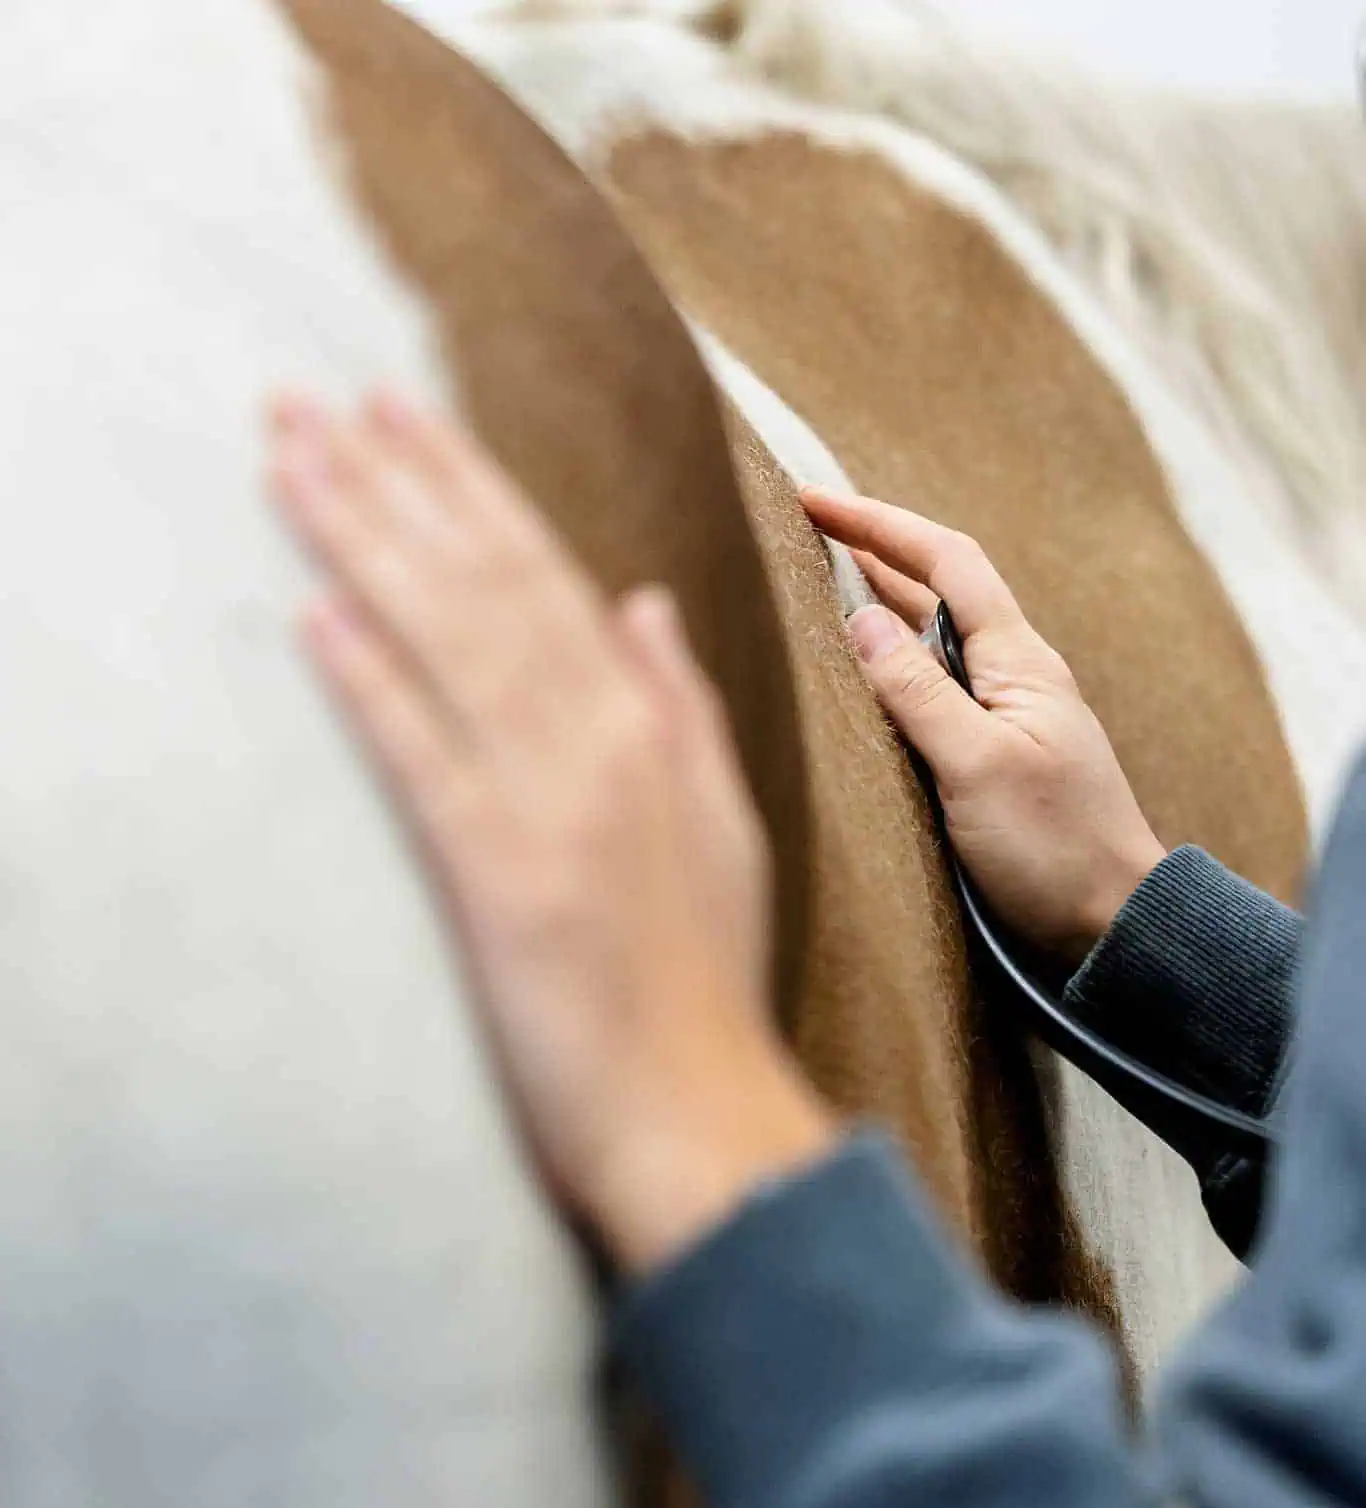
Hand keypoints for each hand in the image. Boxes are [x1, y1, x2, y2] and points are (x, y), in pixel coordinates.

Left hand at [266, 393, 834, 1274]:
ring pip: (448, 644)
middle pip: (481, 582)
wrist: (698, 1106)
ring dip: (364, 546)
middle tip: (304, 397)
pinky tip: (313, 620)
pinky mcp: (498, 877)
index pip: (541, 571)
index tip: (400, 409)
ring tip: (290, 464)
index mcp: (643, 723)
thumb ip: (681, 701)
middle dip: (390, 480)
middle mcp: (595, 739)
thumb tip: (640, 601)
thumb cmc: (704, 969)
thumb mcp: (722, 816)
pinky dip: (370, 686)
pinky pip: (425, 762)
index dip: (465, 484)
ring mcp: (548, 802)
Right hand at [803, 487, 1165, 962]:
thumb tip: (860, 621)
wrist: (1112, 925)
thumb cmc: (1054, 849)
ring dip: (881, 598)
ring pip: (934, 634)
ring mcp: (1003, 713)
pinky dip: (891, 658)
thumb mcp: (977, 766)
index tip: (814, 500)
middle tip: (808, 524)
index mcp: (1019, 661)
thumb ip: (918, 692)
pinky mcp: (990, 752)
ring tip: (822, 575)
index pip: (946, 562)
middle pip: (938, 587)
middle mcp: (1012, 674)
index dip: (879, 523)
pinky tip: (862, 669)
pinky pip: (934, 683)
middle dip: (874, 548)